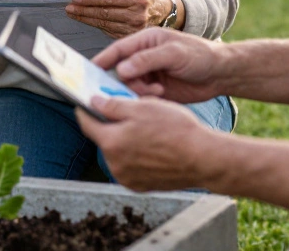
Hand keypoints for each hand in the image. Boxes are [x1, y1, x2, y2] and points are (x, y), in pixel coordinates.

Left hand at [66, 0, 169, 37]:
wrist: (163, 14)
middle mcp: (137, 15)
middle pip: (104, 13)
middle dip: (83, 10)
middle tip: (69, 7)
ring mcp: (134, 29)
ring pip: (103, 24)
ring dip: (85, 18)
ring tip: (73, 13)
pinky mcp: (130, 37)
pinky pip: (108, 31)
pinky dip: (96, 25)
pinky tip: (87, 20)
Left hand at [76, 96, 217, 191]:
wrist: (203, 159)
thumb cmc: (176, 131)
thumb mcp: (143, 108)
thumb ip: (113, 106)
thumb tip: (94, 102)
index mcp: (112, 143)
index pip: (86, 124)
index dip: (85, 111)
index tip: (86, 104)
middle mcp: (115, 164)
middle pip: (104, 139)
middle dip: (112, 126)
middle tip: (129, 115)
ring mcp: (127, 178)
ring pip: (117, 153)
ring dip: (124, 142)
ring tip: (147, 132)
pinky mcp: (140, 186)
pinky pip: (129, 167)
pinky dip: (135, 157)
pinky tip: (153, 148)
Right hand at [92, 27, 223, 102]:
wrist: (221, 74)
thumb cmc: (200, 56)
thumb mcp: (174, 53)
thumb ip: (147, 59)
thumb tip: (122, 69)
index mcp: (145, 41)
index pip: (118, 50)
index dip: (103, 59)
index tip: (90, 71)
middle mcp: (144, 57)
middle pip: (120, 70)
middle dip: (120, 80)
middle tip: (128, 89)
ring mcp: (149, 74)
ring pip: (129, 85)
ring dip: (136, 90)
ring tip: (155, 91)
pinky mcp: (155, 90)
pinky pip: (140, 96)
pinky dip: (145, 98)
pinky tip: (160, 95)